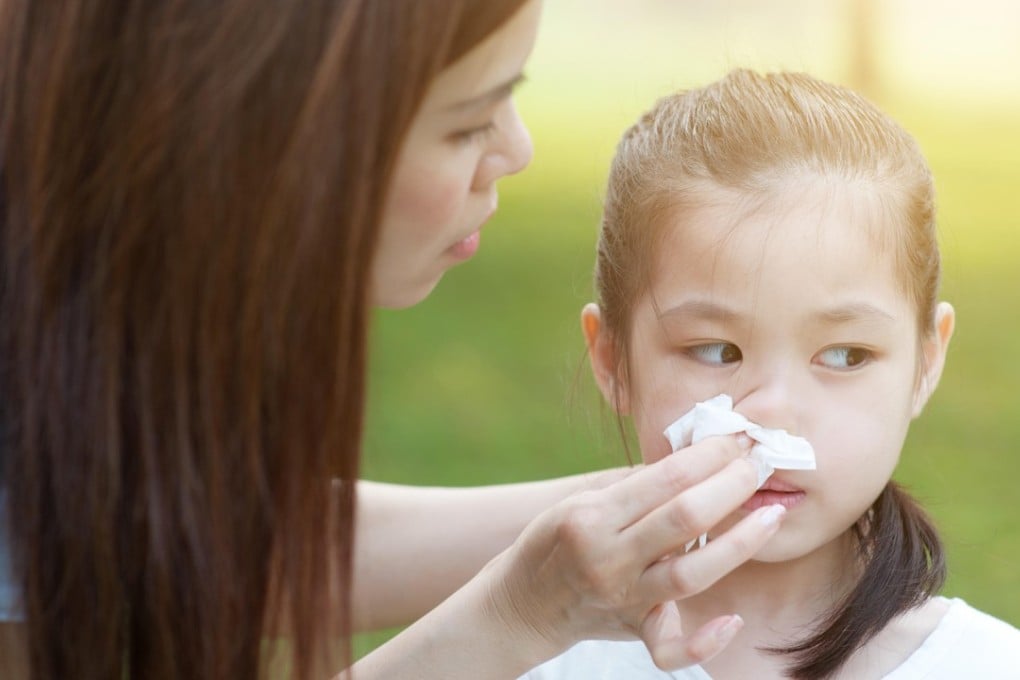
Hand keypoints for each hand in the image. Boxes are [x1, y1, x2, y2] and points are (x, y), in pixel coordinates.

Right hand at [483, 434, 782, 670]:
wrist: (521, 605)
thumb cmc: (553, 542)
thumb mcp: (578, 501)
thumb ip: (633, 487)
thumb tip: (693, 461)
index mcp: (592, 516)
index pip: (663, 478)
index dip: (708, 454)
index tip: (737, 436)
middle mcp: (608, 556)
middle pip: (683, 517)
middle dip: (730, 484)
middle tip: (759, 462)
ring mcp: (622, 597)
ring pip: (690, 574)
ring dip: (739, 543)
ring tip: (772, 515)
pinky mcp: (633, 629)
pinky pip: (671, 649)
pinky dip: (704, 641)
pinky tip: (734, 621)